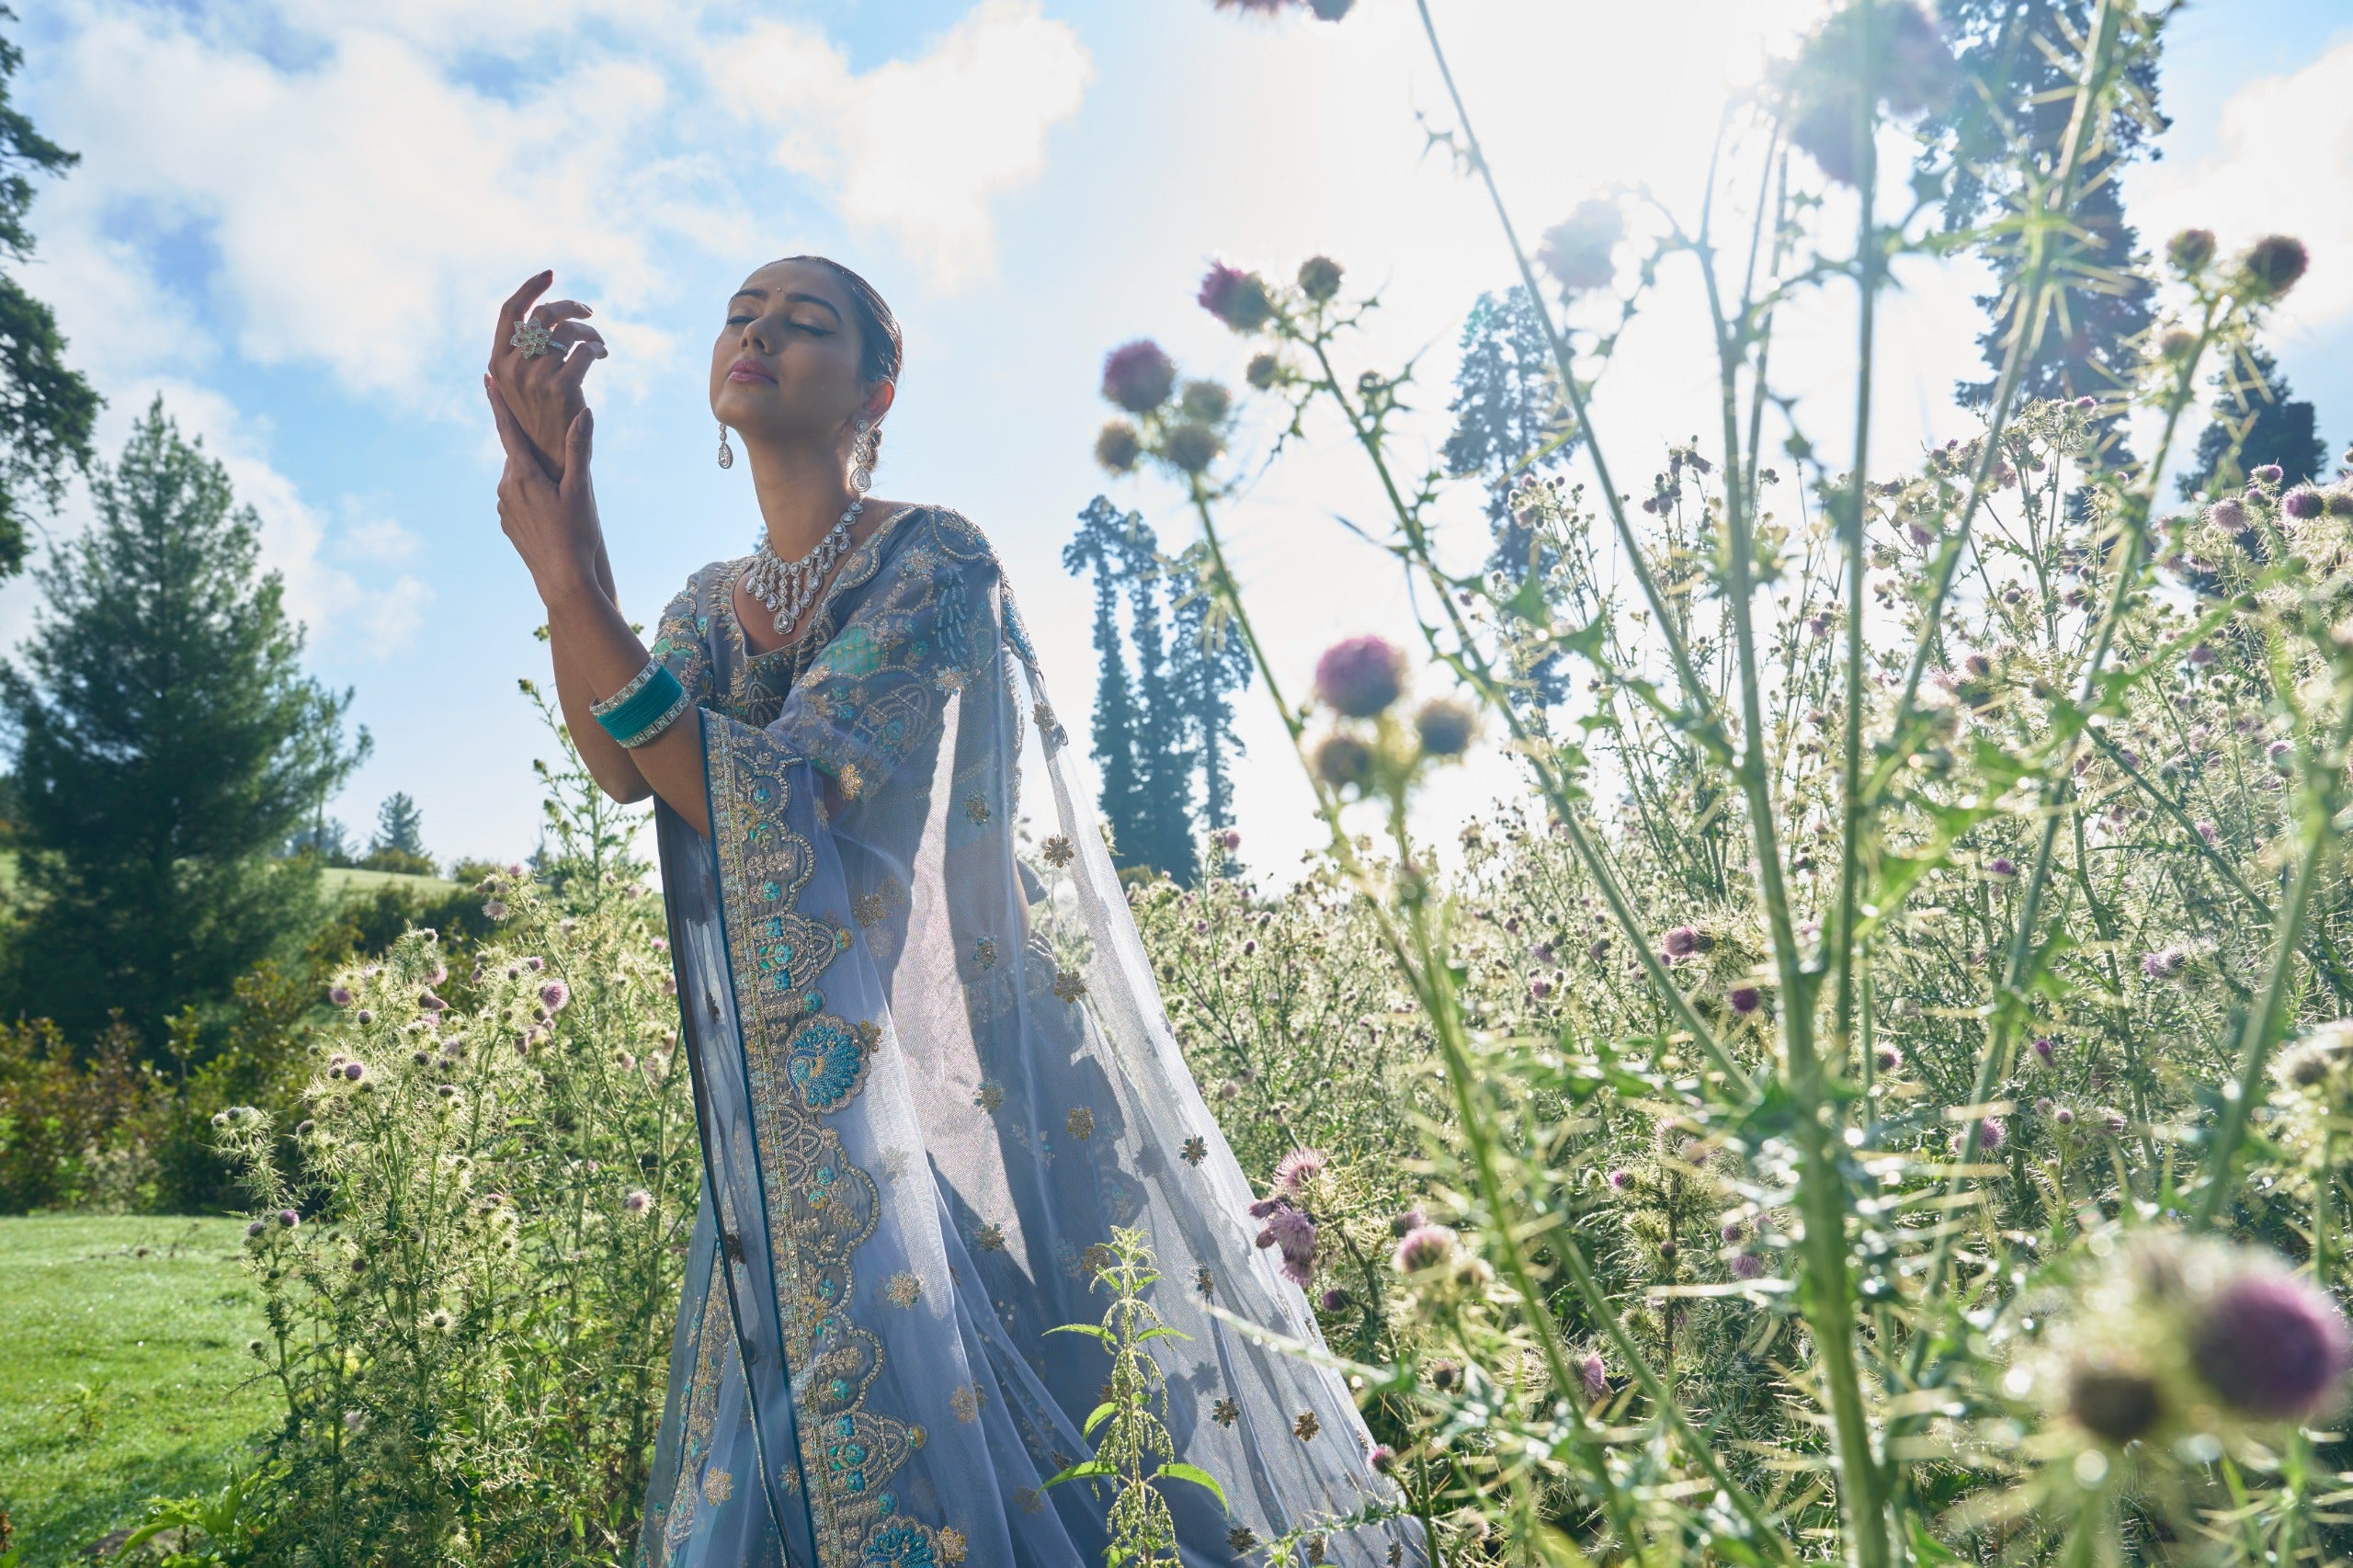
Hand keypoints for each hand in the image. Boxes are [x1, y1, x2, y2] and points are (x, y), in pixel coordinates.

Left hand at [487, 376, 602, 606]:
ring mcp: (503, 507)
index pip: (508, 429)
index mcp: (523, 474)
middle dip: (532, 450)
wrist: (563, 580)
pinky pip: (517, 500)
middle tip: (551, 454)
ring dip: (534, 477)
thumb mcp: (580, 490)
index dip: (498, 403)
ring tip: (558, 493)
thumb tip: (584, 412)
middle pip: (518, 456)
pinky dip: (531, 498)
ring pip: (518, 479)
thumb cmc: (576, 535)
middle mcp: (506, 487)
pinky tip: (550, 513)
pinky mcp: (506, 524)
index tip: (486, 379)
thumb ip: (578, 449)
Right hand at [488, 270, 605, 479]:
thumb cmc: (537, 424)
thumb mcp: (515, 392)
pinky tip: (602, 355)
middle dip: (570, 306)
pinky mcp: (562, 388)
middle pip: (543, 314)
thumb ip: (513, 364)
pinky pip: (585, 350)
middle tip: (588, 313)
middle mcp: (512, 367)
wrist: (550, 461)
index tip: (550, 274)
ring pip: (568, 331)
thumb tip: (504, 348)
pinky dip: (597, 347)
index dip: (530, 288)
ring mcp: (536, 377)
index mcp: (497, 362)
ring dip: (588, 331)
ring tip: (597, 343)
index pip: (510, 311)